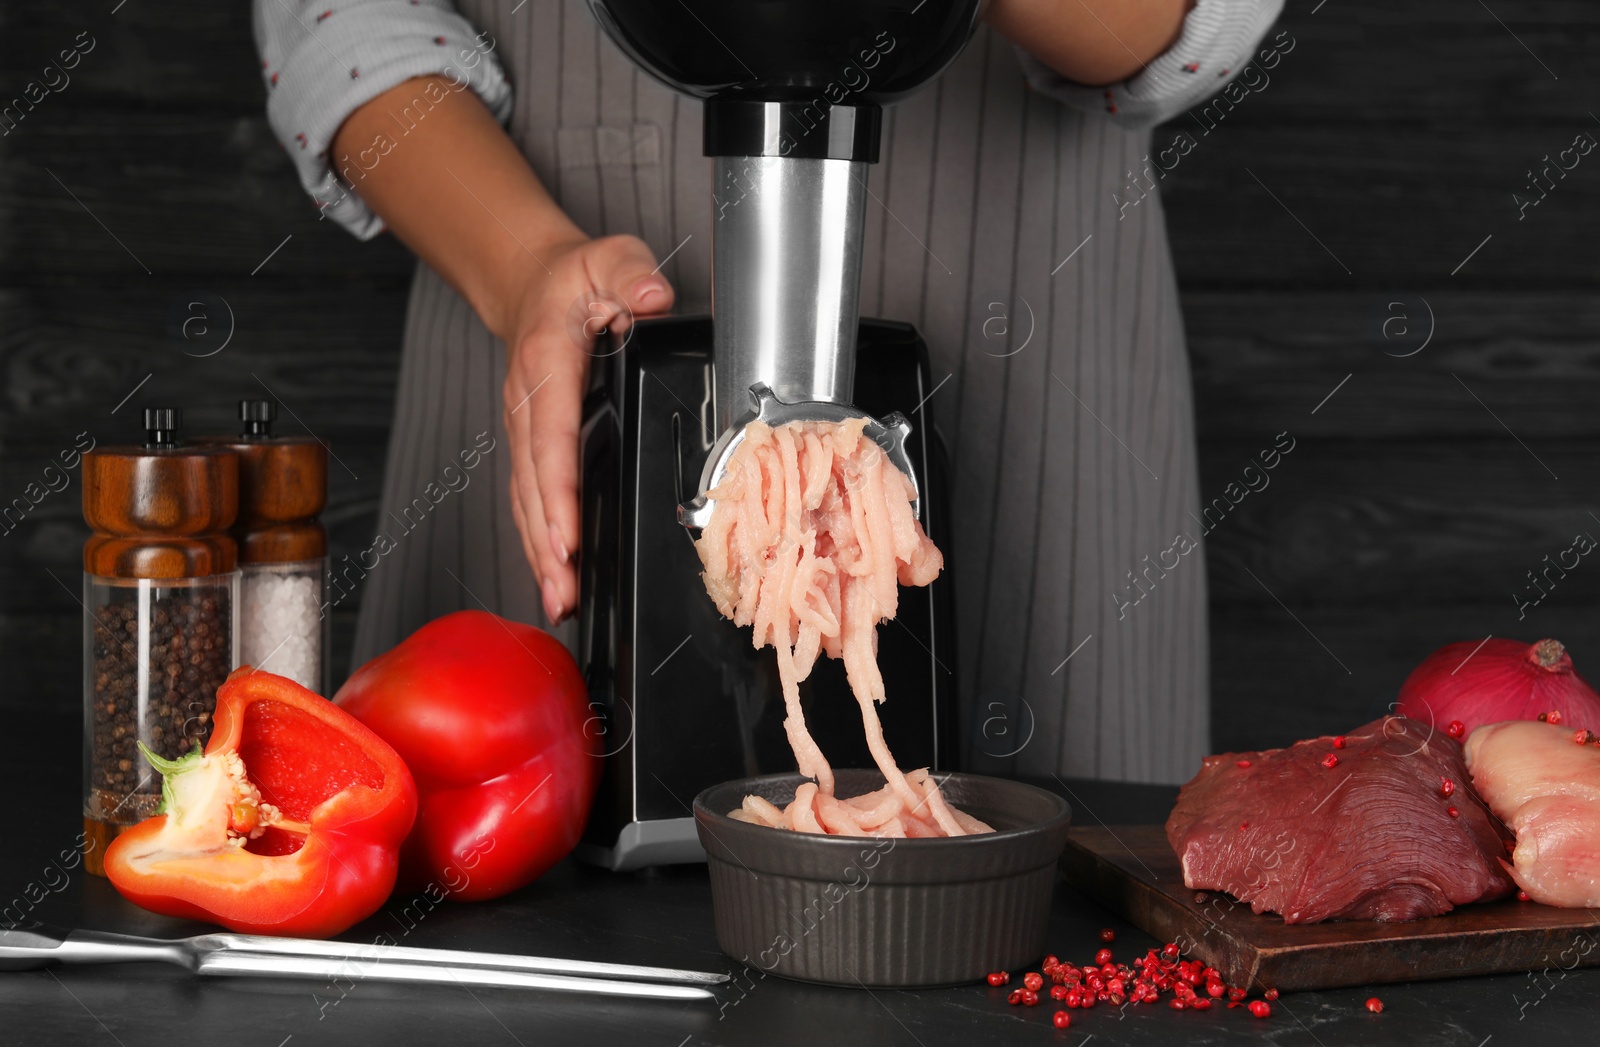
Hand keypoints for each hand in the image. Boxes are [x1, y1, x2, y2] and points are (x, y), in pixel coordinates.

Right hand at [498, 235, 674, 623]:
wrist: (531, 281)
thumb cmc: (573, 279)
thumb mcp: (609, 258)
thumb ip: (632, 274)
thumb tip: (651, 299)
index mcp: (546, 366)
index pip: (551, 436)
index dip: (558, 489)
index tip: (568, 534)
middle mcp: (527, 405)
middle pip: (532, 483)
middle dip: (546, 542)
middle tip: (563, 590)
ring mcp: (524, 428)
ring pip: (526, 499)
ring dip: (540, 552)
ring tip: (558, 599)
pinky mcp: (530, 444)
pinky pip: (530, 496)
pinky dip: (539, 539)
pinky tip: (555, 575)